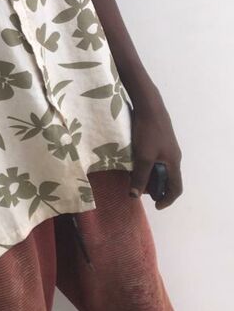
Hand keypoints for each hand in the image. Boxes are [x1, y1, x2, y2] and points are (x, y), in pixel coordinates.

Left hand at [128, 93, 182, 209]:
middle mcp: (173, 155)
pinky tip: (135, 160)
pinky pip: (156, 157)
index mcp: (174, 162)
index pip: (176, 188)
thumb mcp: (143, 156)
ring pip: (161, 167)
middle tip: (140, 189)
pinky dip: (148, 164)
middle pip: (168, 178)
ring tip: (135, 175)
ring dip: (150, 174)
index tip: (156, 205)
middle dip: (156, 187)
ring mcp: (167, 145)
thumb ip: (139, 176)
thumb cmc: (148, 132)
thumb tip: (134, 195)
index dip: (167, 199)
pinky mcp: (159, 138)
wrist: (148, 105)